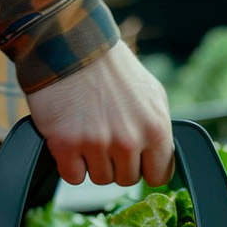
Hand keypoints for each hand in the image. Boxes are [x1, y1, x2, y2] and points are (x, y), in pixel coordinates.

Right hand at [26, 42, 173, 186]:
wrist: (71, 46)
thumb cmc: (112, 69)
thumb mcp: (151, 94)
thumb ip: (158, 129)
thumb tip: (160, 157)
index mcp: (156, 128)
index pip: (159, 175)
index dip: (146, 167)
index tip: (136, 158)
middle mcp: (129, 140)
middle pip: (127, 179)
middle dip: (117, 163)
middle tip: (107, 136)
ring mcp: (97, 143)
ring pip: (100, 179)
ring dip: (93, 163)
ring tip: (88, 132)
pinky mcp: (66, 145)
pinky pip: (73, 177)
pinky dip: (70, 164)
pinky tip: (71, 140)